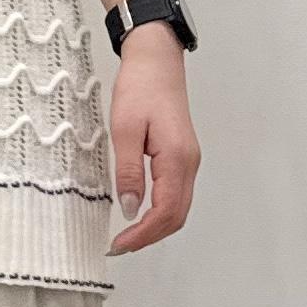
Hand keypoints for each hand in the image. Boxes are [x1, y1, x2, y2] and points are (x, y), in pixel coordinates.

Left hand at [106, 23, 200, 254]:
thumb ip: (128, 171)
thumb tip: (129, 208)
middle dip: (149, 237)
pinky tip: (138, 212)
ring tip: (126, 235)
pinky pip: (175, 193)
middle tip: (119, 246)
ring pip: (178, 207)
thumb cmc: (140, 87)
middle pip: (176, 216)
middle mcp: (189, 164)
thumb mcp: (124, 129)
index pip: (165, 212)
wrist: (156, 60)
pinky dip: (159, 211)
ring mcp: (188, 160)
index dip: (142, 234)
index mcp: (177, 159)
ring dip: (154, 226)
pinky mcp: (182, 156)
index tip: (118, 244)